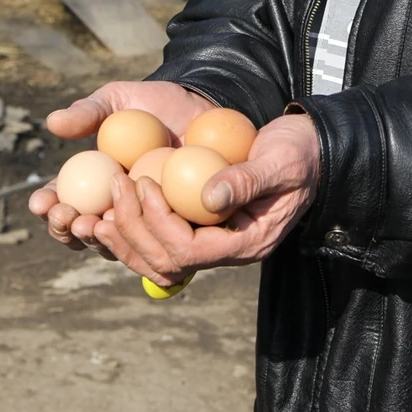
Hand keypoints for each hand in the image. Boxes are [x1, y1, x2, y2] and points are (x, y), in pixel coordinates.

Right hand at [28, 80, 214, 253]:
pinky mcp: (174, 226)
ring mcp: (142, 221)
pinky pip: (157, 241)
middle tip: (72, 218)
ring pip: (115, 246)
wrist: (197, 107)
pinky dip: (145, 237)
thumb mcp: (117, 101)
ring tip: (96, 224)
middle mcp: (111, 209)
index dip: (48, 207)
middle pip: (81, 234)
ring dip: (100, 240)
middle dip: (68, 231)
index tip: (43, 202)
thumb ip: (88, 112)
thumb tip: (53, 122)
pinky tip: (140, 223)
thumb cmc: (150, 104)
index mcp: (88, 186)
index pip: (60, 204)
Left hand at [91, 114, 319, 285]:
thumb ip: (248, 179)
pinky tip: (116, 206)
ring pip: (157, 260)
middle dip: (134, 232)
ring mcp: (214, 241)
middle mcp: (228, 251)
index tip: (143, 183)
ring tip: (100, 211)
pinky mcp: (202, 227)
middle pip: (167, 262)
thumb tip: (207, 197)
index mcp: (249, 243)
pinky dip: (135, 227)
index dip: (160, 222)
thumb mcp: (280, 160)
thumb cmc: (300, 152)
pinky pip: (160, 240)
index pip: (190, 250)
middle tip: (114, 194)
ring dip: (127, 237)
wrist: (310, 149)